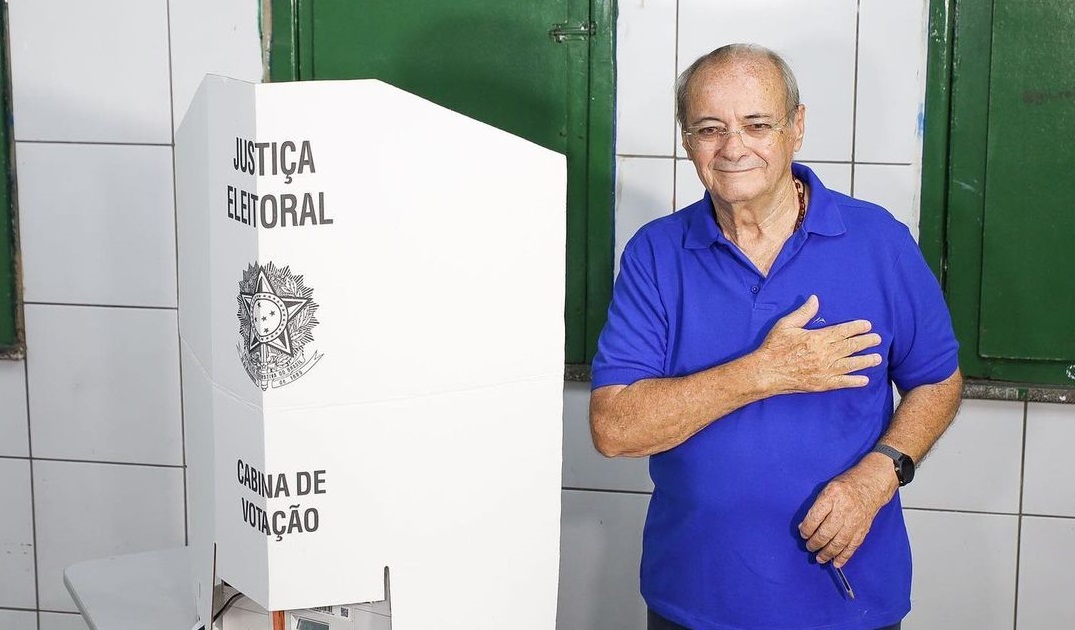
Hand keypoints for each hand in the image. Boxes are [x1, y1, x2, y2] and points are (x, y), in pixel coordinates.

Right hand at [754, 295, 881, 393]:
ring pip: (850, 365)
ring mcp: (824, 371)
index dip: (856, 328)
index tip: (867, 325)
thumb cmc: (774, 347)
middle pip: (850, 347)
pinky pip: (842, 382)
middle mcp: (824, 355)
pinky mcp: (821, 384)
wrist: (766, 372)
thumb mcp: (786, 325)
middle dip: (866, 342)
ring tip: (877, 358)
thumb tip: (815, 299)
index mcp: (817, 339)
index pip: (842, 331)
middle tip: (877, 339)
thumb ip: (803, 313)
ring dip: (866, 361)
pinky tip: (864, 380)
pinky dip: (854, 381)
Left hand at [798, 454, 897, 567]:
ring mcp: (855, 520)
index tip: (803, 533)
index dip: (807, 529)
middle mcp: (844, 509)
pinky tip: (836, 563)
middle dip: (815, 543)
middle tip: (809, 547)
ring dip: (827, 553)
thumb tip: (805, 526)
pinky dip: (844, 556)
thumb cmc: (847, 485)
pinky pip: (852, 546)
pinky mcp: (863, 529)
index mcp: (832, 495)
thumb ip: (816, 507)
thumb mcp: (827, 489)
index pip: (815, 517)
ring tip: (819, 558)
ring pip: (839, 542)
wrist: (872, 484)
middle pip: (826, 532)